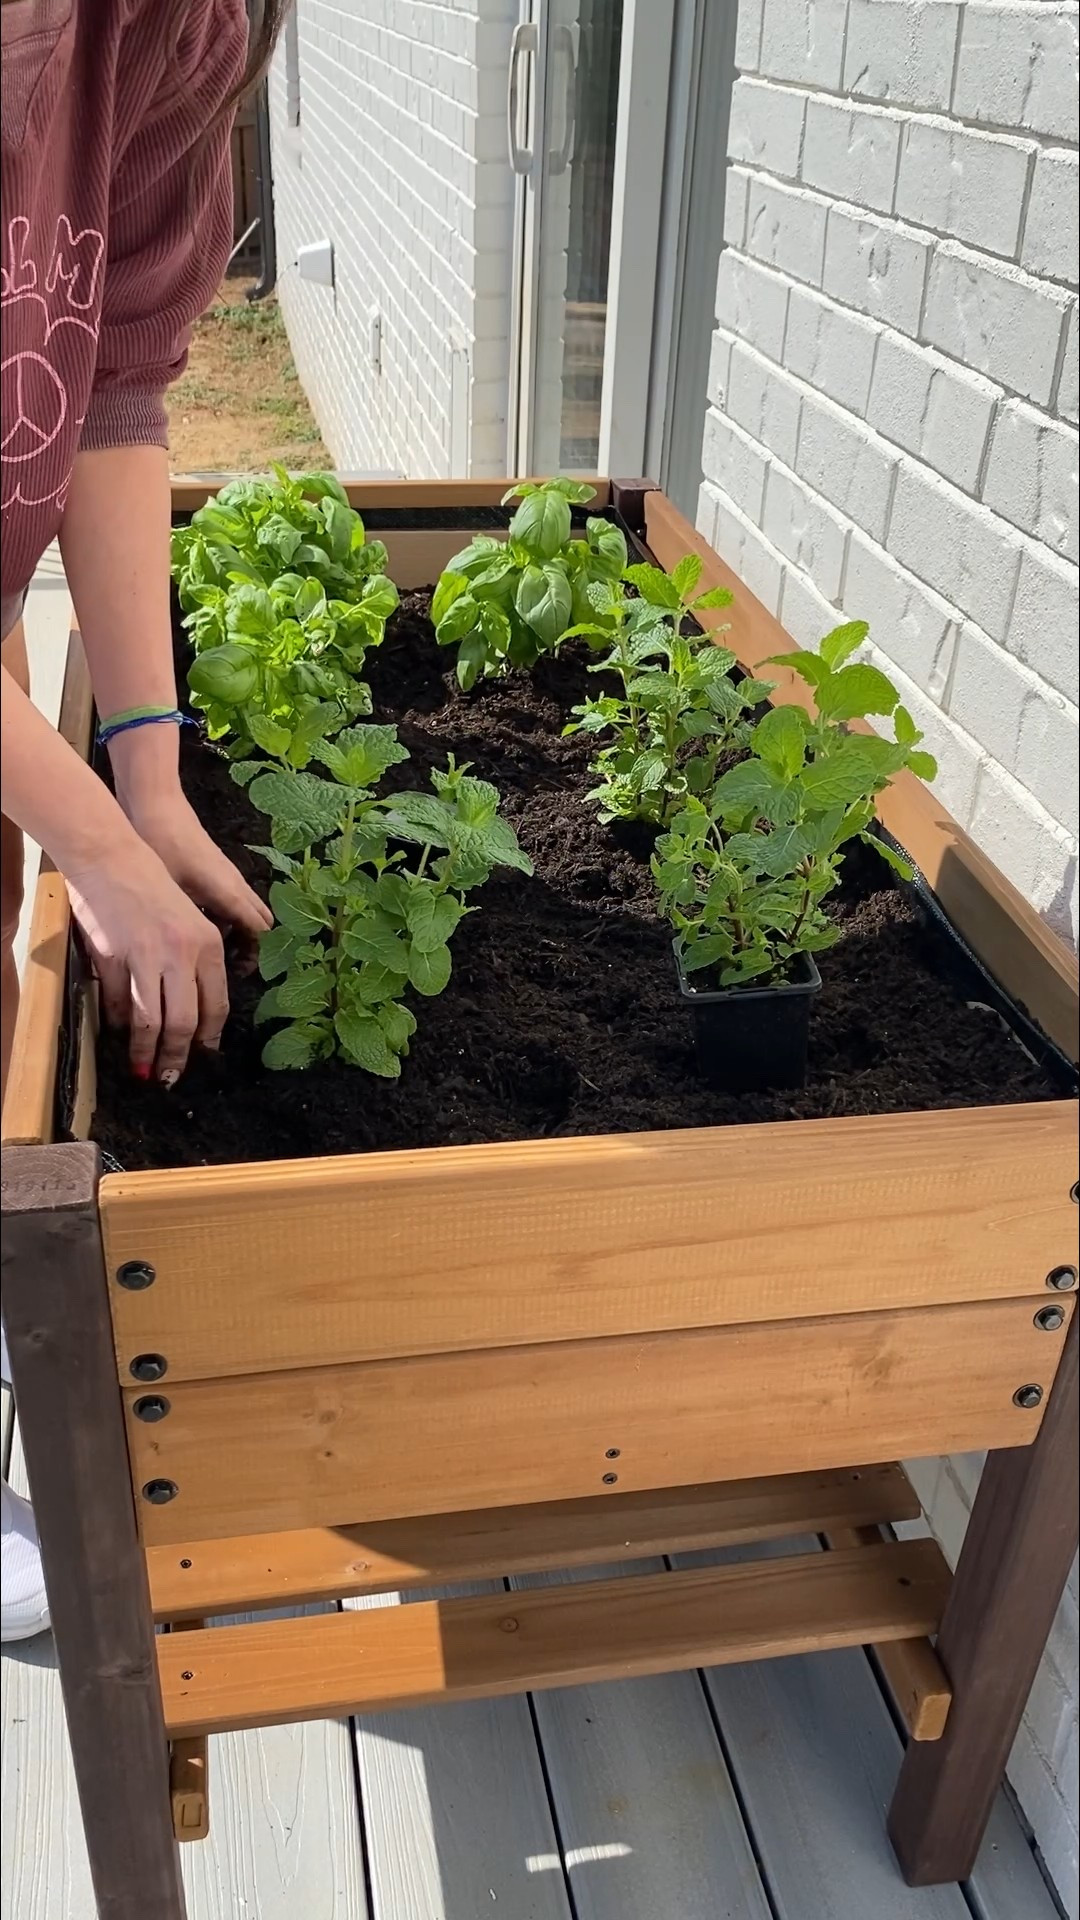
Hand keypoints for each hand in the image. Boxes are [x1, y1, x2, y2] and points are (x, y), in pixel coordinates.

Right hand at [66, 835, 236, 1084]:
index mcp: (208, 945)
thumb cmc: (154, 888)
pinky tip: (117, 1033)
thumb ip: (198, 961)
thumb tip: (197, 1011)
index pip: (216, 1006)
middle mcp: (181, 954)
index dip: (208, 1038)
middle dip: (177, 1056)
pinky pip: (116, 1003)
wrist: (112, 858)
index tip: (203, 1055)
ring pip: (148, 1020)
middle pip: (183, 1022)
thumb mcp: (191, 922)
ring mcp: (145, 957)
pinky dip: (116, 1023)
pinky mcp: (112, 957)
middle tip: (171, 1076)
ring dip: (145, 1052)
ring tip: (144, 1070)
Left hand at [123, 790, 271, 963]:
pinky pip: (233, 901)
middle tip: (227, 966)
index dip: (255, 956)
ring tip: (212, 951)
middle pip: (260, 922)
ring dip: (237, 932)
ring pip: (246, 911)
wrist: (155, 806)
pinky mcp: (217, 871)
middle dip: (251, 946)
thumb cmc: (160, 846)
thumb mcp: (170, 892)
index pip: (261, 933)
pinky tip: (197, 926)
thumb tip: (186, 960)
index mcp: (229, 894)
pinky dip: (226, 917)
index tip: (237, 972)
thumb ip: (185, 926)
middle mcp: (236, 885)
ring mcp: (229, 876)